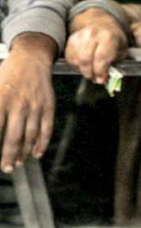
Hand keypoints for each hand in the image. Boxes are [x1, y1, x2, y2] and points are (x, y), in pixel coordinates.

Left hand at [0, 33, 56, 172]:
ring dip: (24, 152)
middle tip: (6, 168)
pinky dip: (42, 143)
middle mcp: (18, 105)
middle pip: (13, 137)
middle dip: (9, 155)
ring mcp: (35, 107)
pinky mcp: (48, 107)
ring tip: (19, 163)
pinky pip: (46, 129)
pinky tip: (37, 153)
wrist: (31, 58)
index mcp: (1, 99)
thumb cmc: (8, 73)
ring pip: (30, 135)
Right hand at [65, 11, 127, 84]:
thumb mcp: (121, 52)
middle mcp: (92, 34)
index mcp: (108, 37)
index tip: (101, 80)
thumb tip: (103, 77)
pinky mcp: (72, 39)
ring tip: (90, 72)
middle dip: (90, 73)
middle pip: (86, 59)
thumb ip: (113, 65)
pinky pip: (70, 56)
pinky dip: (76, 65)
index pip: (100, 57)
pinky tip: (84, 65)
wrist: (103, 25)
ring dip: (83, 70)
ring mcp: (80, 35)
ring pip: (76, 59)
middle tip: (95, 78)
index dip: (100, 71)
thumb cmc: (114, 40)